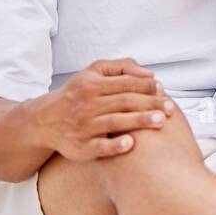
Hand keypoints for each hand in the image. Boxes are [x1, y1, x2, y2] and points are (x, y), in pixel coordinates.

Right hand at [29, 59, 174, 160]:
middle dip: (149, 104)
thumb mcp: (94, 72)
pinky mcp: (81, 147)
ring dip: (139, 121)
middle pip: (124, 102)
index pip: (125, 83)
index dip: (146, 86)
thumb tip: (149, 74)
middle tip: (169, 108)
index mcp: (91, 85)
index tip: (162, 90)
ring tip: (160, 121)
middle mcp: (87, 105)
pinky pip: (100, 147)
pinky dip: (115, 146)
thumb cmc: (78, 93)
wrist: (46, 120)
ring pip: (115, 122)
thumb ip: (122, 67)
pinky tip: (131, 144)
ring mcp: (84, 127)